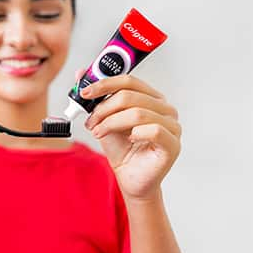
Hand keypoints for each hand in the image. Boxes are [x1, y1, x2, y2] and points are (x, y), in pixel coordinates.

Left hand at [78, 71, 181, 200]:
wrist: (129, 177)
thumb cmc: (122, 149)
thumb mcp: (104, 119)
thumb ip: (95, 97)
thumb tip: (80, 74)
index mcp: (151, 98)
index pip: (129, 81)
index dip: (105, 84)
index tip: (85, 92)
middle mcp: (165, 109)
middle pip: (130, 96)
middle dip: (104, 109)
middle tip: (91, 121)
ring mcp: (172, 126)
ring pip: (138, 113)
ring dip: (112, 123)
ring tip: (100, 132)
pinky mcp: (173, 144)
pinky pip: (154, 130)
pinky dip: (135, 133)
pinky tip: (129, 140)